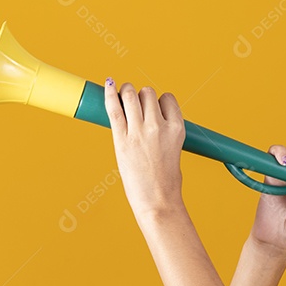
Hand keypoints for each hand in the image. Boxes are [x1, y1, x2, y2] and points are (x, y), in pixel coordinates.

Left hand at [103, 78, 185, 215]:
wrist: (158, 201)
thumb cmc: (167, 181)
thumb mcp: (175, 151)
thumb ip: (165, 132)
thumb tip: (149, 119)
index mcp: (177, 129)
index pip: (167, 99)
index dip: (159, 101)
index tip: (154, 110)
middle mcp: (159, 127)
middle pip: (148, 93)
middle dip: (141, 96)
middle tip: (136, 106)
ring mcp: (139, 132)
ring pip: (131, 95)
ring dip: (126, 92)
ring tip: (123, 97)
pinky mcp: (122, 139)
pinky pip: (114, 108)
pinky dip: (109, 93)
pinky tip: (108, 84)